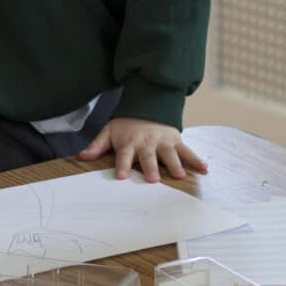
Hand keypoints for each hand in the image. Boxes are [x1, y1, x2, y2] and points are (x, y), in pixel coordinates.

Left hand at [78, 117, 208, 182]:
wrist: (147, 105)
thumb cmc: (126, 125)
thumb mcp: (109, 131)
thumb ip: (96, 145)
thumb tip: (81, 157)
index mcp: (129, 142)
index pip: (124, 155)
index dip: (123, 165)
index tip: (122, 176)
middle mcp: (147, 142)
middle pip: (148, 156)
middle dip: (151, 167)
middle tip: (153, 180)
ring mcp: (163, 141)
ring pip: (169, 154)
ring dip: (175, 164)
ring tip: (180, 175)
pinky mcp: (176, 140)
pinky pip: (187, 150)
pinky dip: (196, 159)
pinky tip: (204, 168)